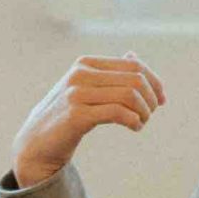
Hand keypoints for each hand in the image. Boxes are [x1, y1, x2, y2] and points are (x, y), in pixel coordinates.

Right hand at [10, 53, 165, 186]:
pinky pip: (117, 113)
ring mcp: (76, 94)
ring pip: (129, 95)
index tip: (161, 100)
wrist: (37, 141)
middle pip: (135, 79)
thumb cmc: (67, 114)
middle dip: (151, 99)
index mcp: (86, 63)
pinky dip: (133, 121)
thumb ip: (109, 72)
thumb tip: (134, 56)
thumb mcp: (86, 88)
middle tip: (150, 114)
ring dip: (144, 112)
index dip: (155, 82)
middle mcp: (80, 74)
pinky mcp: (76, 116)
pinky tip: (134, 127)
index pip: (134, 65)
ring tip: (141, 122)